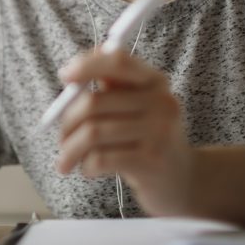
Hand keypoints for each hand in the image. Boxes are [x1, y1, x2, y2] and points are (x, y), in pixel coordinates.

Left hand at [56, 49, 195, 215]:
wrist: (184, 182)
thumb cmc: (147, 140)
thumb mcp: (135, 108)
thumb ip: (109, 89)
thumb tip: (69, 75)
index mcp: (155, 82)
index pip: (118, 62)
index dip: (88, 65)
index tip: (64, 76)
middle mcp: (162, 102)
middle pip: (94, 102)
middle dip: (67, 121)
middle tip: (61, 137)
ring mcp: (160, 132)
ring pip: (93, 133)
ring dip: (71, 148)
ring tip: (67, 159)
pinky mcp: (152, 161)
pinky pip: (101, 158)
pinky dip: (86, 165)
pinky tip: (88, 169)